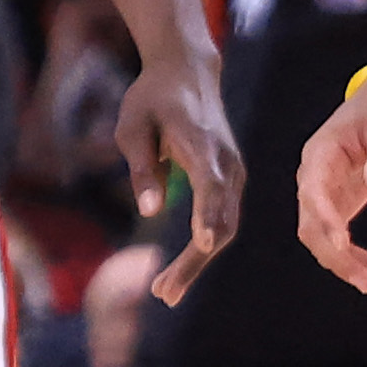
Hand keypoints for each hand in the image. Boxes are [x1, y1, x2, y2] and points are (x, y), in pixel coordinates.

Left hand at [115, 55, 241, 306]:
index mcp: (201, 143)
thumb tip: (150, 213)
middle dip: (195, 261)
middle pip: (221, 219)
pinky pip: (223, 220)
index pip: (211, 184)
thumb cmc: (152, 98)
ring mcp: (234, 171)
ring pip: (226, 226)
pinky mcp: (231, 180)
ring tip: (164, 291)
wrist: (188, 72)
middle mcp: (226, 161)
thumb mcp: (132, 125)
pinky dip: (204, 248)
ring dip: (198, 262)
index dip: (208, 214)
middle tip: (163, 293)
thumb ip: (141, 168)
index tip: (203, 243)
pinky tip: (179, 271)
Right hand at [292, 75, 366, 291]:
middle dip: (337, 258)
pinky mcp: (337, 210)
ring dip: (350, 264)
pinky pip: (341, 242)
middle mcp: (313, 182)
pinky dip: (361, 258)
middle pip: (311, 228)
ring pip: (324, 242)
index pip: (313, 193)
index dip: (325, 219)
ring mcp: (322, 199)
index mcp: (318, 157)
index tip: (343, 243)